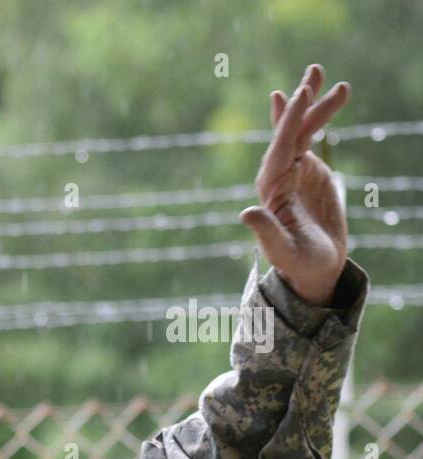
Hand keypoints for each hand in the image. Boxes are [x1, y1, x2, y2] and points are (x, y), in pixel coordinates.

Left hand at [239, 64, 349, 306]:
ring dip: (316, 104)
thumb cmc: (297, 263)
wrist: (313, 267)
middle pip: (289, 132)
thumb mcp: (282, 249)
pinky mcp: (307, 169)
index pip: (280, 148)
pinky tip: (326, 96)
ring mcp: (293, 170)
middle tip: (314, 72)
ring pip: (302, 130)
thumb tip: (245, 213)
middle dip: (301, 104)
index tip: (299, 94)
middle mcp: (278, 174)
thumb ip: (265, 231)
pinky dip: (316, 117)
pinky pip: (310, 136)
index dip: (288, 122)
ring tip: (332, 78)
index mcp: (270, 189)